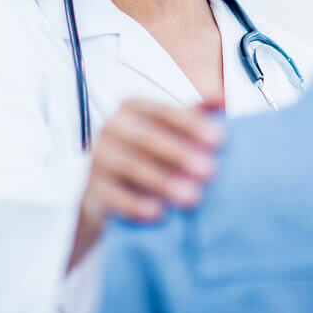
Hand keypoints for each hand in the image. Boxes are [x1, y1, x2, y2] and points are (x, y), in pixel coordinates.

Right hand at [68, 98, 223, 267]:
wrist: (105, 191)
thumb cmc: (147, 154)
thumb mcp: (168, 131)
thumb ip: (195, 114)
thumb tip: (222, 98)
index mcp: (131, 107)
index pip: (164, 112)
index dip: (192, 124)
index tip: (220, 140)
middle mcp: (111, 127)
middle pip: (147, 138)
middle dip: (180, 154)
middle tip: (211, 171)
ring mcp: (97, 158)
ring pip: (131, 167)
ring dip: (164, 182)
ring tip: (192, 197)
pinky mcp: (90, 189)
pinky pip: (113, 196)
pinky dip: (136, 204)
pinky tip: (159, 213)